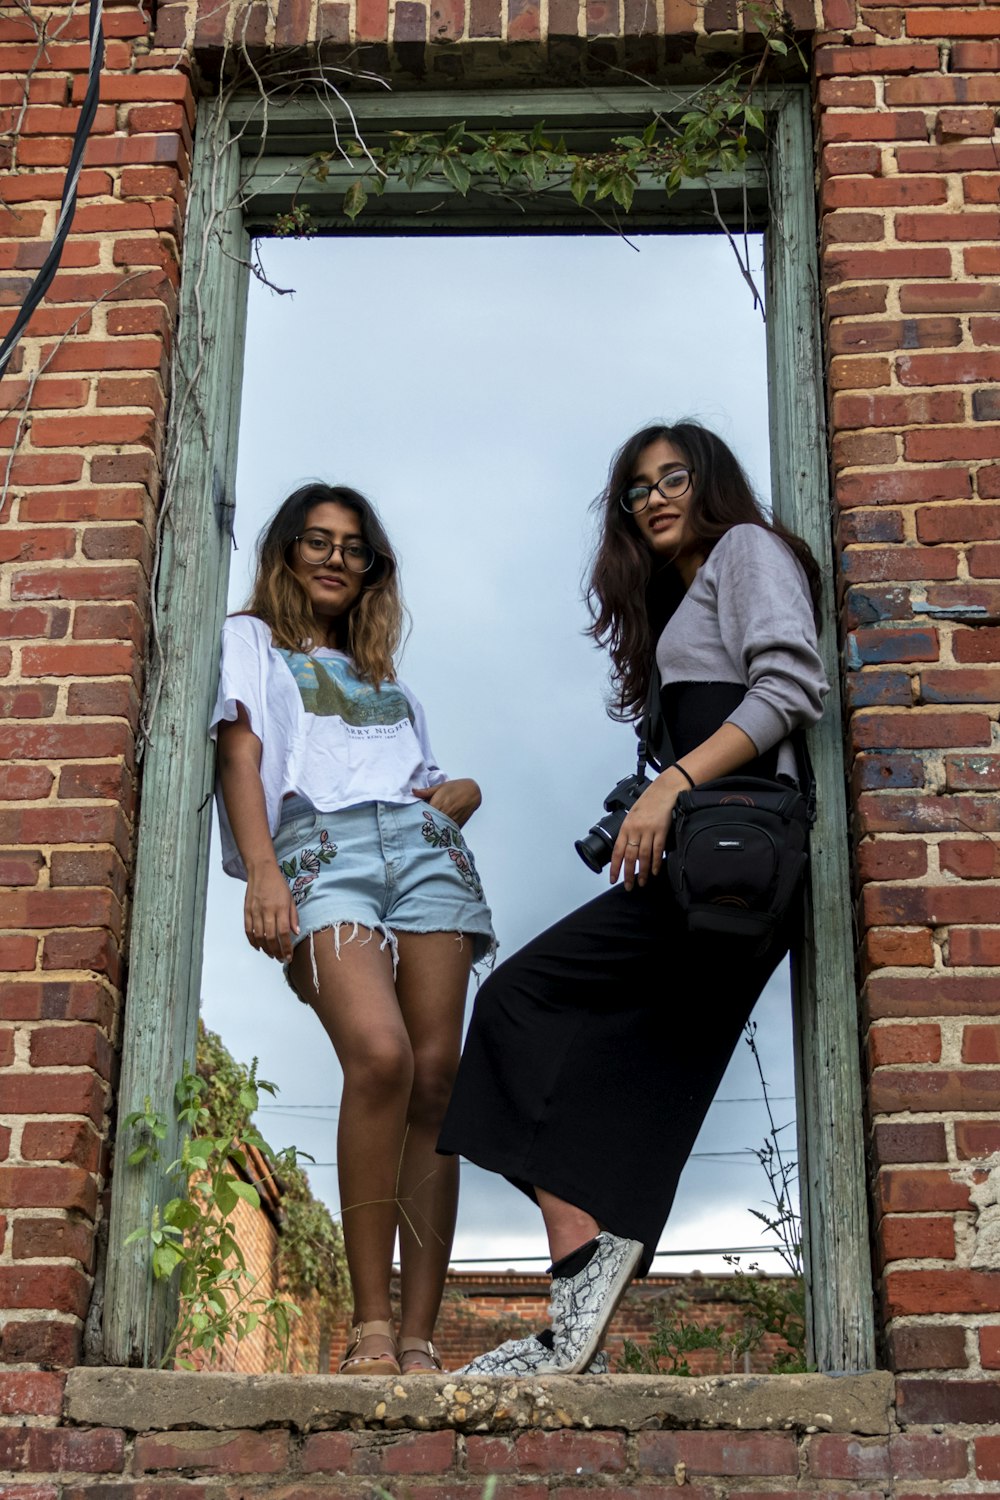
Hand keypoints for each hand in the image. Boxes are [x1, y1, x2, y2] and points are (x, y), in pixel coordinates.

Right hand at [244, 861, 299, 961]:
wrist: (261, 871)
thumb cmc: (278, 884)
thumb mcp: (291, 898)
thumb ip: (293, 916)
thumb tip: (296, 932)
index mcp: (280, 908)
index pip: (284, 933)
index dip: (286, 947)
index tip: (288, 957)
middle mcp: (267, 911)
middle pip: (270, 937)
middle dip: (276, 951)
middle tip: (280, 958)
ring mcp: (255, 911)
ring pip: (258, 936)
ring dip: (265, 948)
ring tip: (271, 954)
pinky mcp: (247, 911)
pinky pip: (248, 930)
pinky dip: (252, 941)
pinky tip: (258, 946)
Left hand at [413, 778, 481, 826]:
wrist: (472, 792)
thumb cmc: (457, 788)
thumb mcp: (440, 787)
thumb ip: (426, 791)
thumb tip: (414, 791)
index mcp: (437, 805)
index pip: (422, 815)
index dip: (416, 816)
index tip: (412, 816)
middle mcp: (443, 815)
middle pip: (429, 824)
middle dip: (423, 823)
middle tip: (418, 823)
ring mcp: (450, 822)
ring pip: (437, 830)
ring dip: (432, 828)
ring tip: (428, 826)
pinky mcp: (456, 826)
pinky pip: (446, 831)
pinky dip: (441, 830)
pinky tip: (438, 828)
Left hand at [610, 771, 685, 890]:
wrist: (665, 790)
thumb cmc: (649, 801)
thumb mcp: (632, 815)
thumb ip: (628, 831)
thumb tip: (625, 849)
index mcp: (626, 826)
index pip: (617, 851)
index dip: (614, 867)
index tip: (612, 878)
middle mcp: (635, 829)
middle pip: (629, 856)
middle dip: (628, 874)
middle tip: (628, 886)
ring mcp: (649, 830)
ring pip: (643, 856)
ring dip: (642, 871)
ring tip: (641, 882)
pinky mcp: (661, 830)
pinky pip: (657, 850)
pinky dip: (655, 863)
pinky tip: (653, 871)